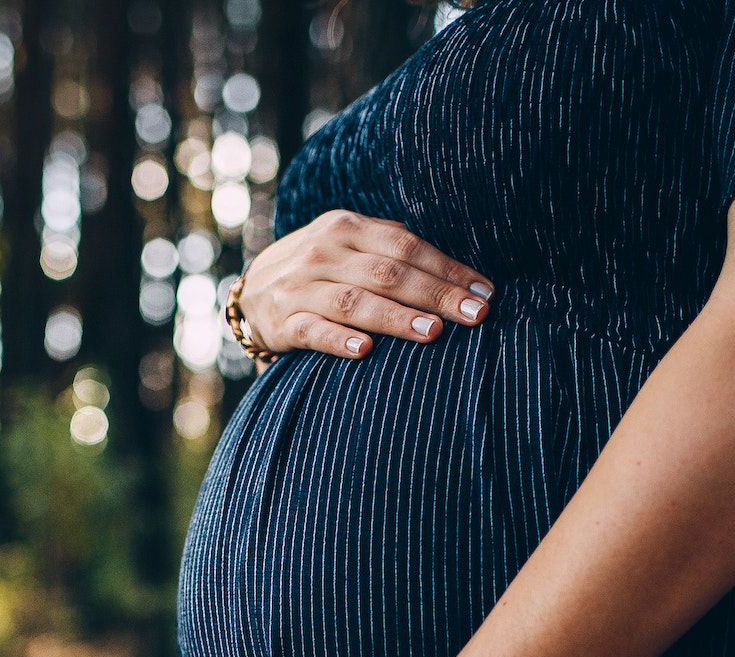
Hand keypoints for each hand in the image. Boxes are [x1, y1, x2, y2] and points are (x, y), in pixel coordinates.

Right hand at [240, 210, 494, 359]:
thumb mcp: (348, 245)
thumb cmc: (319, 270)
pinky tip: (366, 351)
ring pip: (355, 302)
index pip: (406, 247)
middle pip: (388, 274)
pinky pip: (313, 332)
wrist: (250, 292)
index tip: (484, 292)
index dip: (448, 269)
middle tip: (475, 315)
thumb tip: (457, 273)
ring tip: (433, 332)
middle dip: (436, 294)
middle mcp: (323, 253)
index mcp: (347, 227)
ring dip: (396, 317)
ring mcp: (300, 288)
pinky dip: (339, 340)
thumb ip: (391, 250)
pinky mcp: (282, 322)